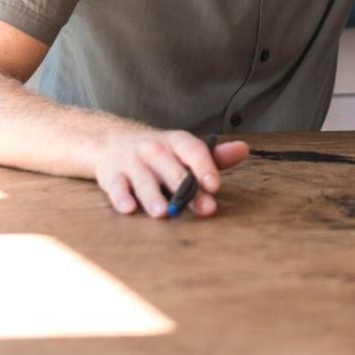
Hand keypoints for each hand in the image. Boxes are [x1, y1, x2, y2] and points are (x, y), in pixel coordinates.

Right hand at [91, 128, 250, 217]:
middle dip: (184, 188)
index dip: (204, 167)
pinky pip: (115, 186)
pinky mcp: (111, 174)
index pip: (193, 150)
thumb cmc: (158, 154)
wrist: (110, 142)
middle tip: (200, 208)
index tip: (214, 185)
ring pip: (143, 179)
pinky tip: (128, 208)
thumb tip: (244, 150)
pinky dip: (121, 197)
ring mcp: (131, 161)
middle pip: (171, 168)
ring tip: (163, 212)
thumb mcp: (184, 151)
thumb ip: (214, 156)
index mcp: (176, 142)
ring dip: (153, 196)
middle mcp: (154, 149)